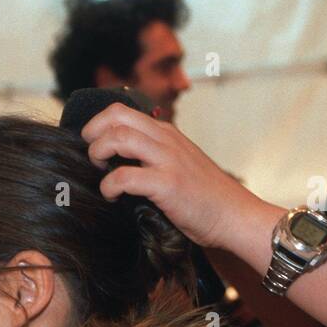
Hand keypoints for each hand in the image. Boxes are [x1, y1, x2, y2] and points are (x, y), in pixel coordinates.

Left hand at [81, 103, 268, 249]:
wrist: (235, 215)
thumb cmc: (205, 197)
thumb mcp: (180, 164)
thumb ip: (154, 156)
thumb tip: (118, 162)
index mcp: (167, 133)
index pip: (123, 111)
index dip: (99, 124)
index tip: (92, 144)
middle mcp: (166, 140)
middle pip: (116, 116)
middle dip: (92, 132)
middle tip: (91, 155)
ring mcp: (168, 159)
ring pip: (118, 138)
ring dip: (99, 153)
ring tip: (100, 172)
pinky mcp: (168, 184)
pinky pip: (125, 176)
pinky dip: (109, 186)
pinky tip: (112, 196)